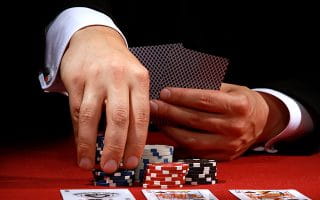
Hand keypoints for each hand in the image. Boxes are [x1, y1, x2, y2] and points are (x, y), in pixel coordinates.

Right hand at [60, 26, 149, 171]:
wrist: (95, 38)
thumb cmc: (118, 64)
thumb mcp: (135, 78)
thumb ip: (136, 105)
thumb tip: (133, 142)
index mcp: (139, 79)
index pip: (141, 116)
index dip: (136, 142)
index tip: (131, 161)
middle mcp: (118, 77)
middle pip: (119, 118)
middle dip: (116, 147)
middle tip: (112, 166)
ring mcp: (95, 77)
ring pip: (93, 116)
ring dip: (91, 144)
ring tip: (90, 162)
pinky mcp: (76, 79)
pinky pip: (76, 110)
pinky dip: (79, 131)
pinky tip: (82, 144)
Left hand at [150, 83, 287, 159]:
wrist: (263, 122)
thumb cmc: (243, 102)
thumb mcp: (231, 89)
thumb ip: (208, 90)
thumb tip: (178, 91)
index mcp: (238, 106)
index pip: (203, 100)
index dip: (181, 97)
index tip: (164, 93)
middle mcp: (235, 127)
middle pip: (195, 120)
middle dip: (170, 112)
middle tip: (154, 106)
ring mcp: (230, 145)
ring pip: (192, 140)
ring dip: (171, 130)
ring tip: (158, 121)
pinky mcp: (224, 157)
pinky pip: (196, 153)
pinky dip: (180, 145)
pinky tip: (169, 135)